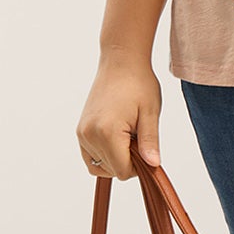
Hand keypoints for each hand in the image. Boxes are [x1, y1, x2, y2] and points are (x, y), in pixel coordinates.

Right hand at [75, 56, 163, 178]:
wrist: (121, 62)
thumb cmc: (138, 83)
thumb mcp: (150, 113)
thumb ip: (150, 142)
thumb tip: (153, 165)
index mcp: (107, 132)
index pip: (122, 171)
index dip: (139, 166)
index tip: (146, 147)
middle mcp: (89, 135)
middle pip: (111, 170)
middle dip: (128, 160)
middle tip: (137, 135)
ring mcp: (82, 133)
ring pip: (100, 166)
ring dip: (116, 158)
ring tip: (127, 134)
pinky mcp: (80, 130)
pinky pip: (91, 156)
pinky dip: (105, 154)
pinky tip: (118, 138)